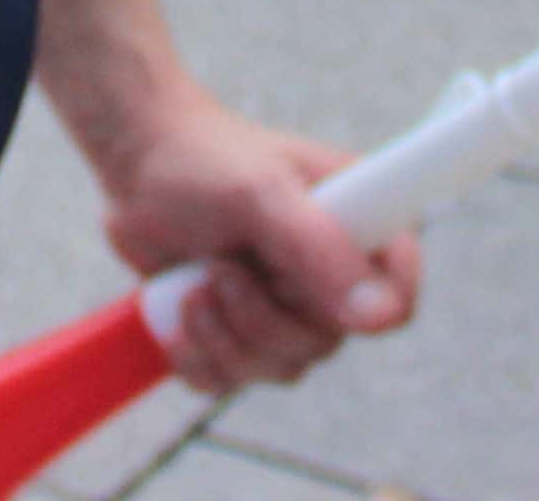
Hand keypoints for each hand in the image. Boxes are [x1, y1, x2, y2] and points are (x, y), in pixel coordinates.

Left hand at [84, 85, 417, 394]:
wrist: (138, 163)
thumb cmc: (203, 159)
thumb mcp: (261, 194)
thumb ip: (320, 251)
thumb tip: (378, 316)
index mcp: (357, 223)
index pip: (399, 292)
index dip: (370, 311)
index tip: (304, 295)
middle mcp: (330, 269)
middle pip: (325, 343)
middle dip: (259, 318)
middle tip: (221, 269)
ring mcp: (285, 304)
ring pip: (278, 367)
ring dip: (223, 335)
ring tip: (194, 284)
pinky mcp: (240, 329)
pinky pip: (232, 379)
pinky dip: (197, 355)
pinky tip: (178, 310)